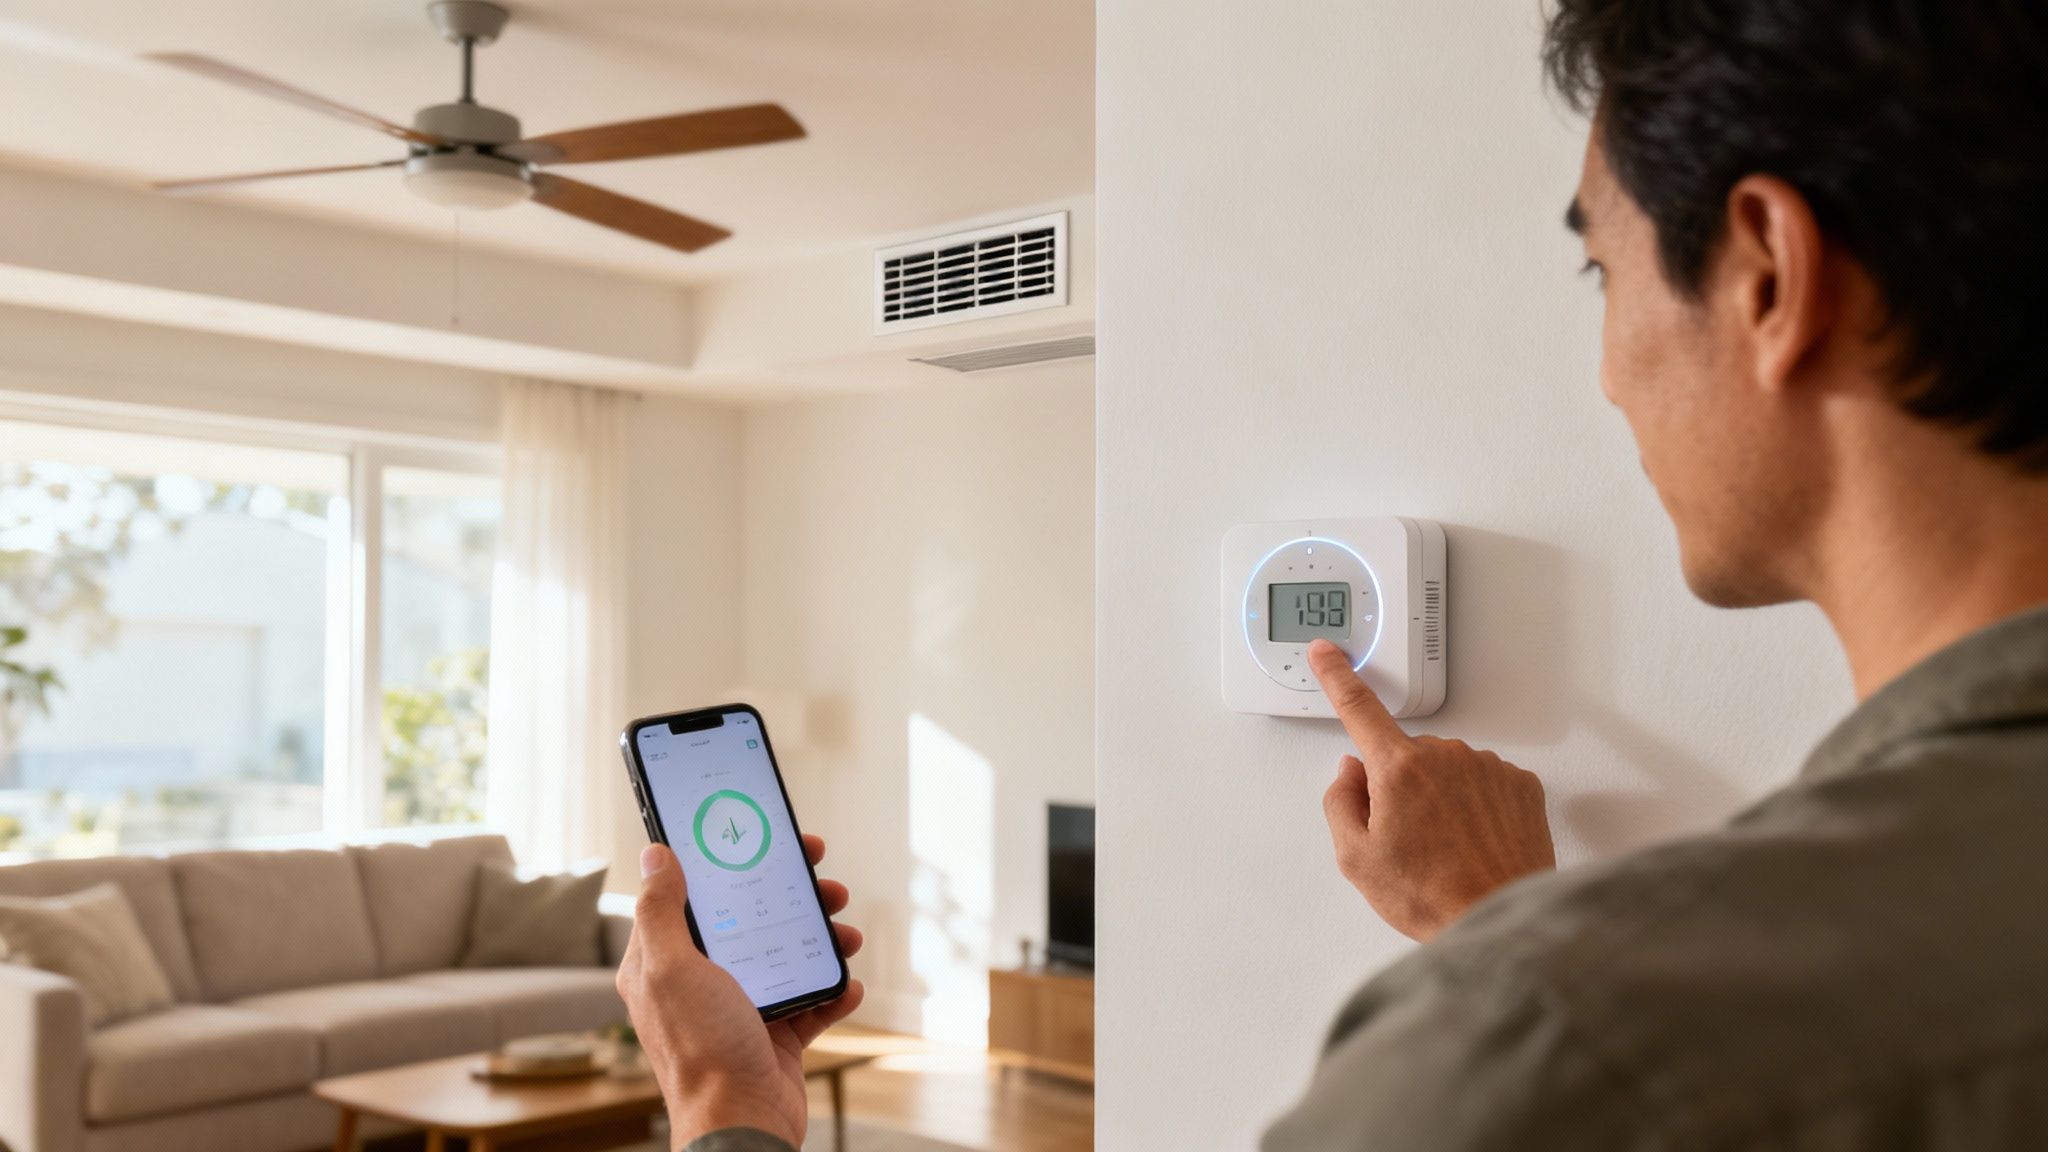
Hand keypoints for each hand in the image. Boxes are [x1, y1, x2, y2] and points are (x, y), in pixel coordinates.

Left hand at [617, 836, 864, 1149]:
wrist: (742, 1124)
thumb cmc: (701, 1050)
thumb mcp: (672, 969)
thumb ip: (661, 911)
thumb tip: (656, 854)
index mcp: (666, 964)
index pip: (697, 897)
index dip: (732, 866)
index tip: (770, 843)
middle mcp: (701, 984)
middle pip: (752, 922)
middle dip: (794, 900)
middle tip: (826, 885)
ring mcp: (741, 1010)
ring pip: (787, 957)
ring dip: (822, 941)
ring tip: (846, 935)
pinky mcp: (775, 1038)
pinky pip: (811, 1003)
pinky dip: (833, 992)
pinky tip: (847, 984)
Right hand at [1307, 638, 1554, 941]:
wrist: (1500, 919)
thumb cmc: (1431, 895)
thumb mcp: (1356, 857)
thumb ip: (1341, 802)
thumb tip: (1352, 773)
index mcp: (1399, 769)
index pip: (1359, 708)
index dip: (1337, 676)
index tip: (1327, 652)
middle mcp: (1446, 756)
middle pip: (1405, 756)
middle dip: (1399, 786)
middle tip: (1407, 840)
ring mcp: (1487, 768)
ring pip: (1447, 770)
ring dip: (1441, 798)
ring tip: (1447, 850)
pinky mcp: (1520, 785)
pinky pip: (1484, 784)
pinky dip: (1475, 807)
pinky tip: (1474, 843)